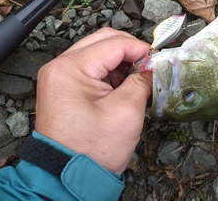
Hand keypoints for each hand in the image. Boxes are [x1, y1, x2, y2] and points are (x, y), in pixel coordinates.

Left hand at [35, 28, 151, 173]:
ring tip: (137, 77)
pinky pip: (91, 65)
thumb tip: (153, 65)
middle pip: (103, 40)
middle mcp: (59, 66)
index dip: (141, 49)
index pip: (114, 43)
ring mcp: (59, 75)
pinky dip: (110, 70)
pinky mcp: (64, 86)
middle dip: (130, 50)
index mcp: (70, 69)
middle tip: (149, 65)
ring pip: (97, 50)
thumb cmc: (92, 149)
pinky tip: (123, 84)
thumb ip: (142, 80)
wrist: (68, 177)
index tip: (158, 60)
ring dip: (120, 59)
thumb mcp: (127, 111)